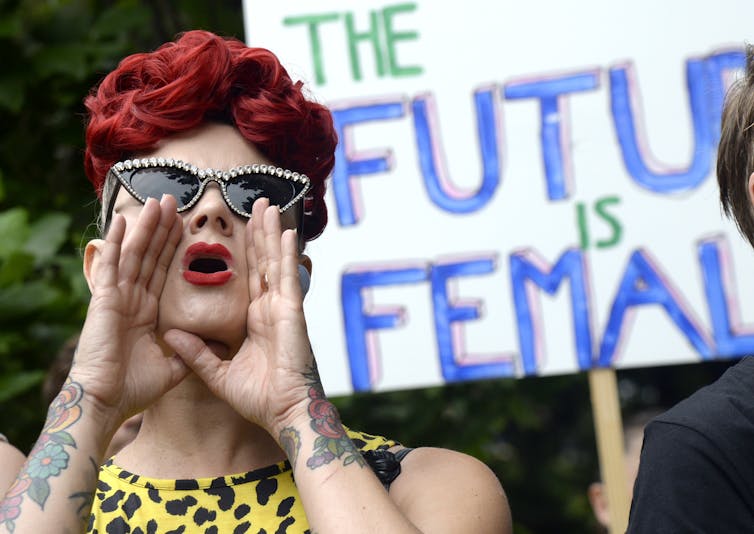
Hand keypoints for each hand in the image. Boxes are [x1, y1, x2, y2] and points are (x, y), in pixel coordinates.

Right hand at [70, 195, 188, 428]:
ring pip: (134, 254)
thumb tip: (218, 344)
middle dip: (161, 229)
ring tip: (157, 201)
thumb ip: (191, 352)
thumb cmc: (134, 389)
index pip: (162, 271)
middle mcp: (131, 300)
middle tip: (173, 201)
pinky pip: (112, 266)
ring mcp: (117, 298)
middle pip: (150, 256)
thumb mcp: (173, 367)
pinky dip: (116, 243)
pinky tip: (122, 221)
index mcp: (146, 312)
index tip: (183, 225)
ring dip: (145, 227)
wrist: (107, 402)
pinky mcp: (104, 300)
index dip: (172, 248)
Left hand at [164, 198, 315, 434]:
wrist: (283, 413)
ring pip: (275, 262)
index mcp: (256, 320)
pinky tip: (284, 230)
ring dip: (271, 232)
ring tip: (267, 205)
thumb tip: (171, 334)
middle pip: (262, 262)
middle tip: (257, 203)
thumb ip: (196, 353)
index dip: (244, 252)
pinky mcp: (291, 312)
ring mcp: (282, 308)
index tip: (236, 228)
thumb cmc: (258, 398)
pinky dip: (286, 253)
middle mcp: (271, 309)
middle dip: (259, 232)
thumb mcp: (217, 374)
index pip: (248, 277)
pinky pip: (286, 277)